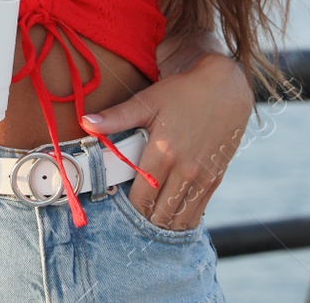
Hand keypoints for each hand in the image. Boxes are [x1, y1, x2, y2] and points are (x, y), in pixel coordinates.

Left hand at [79, 51, 253, 229]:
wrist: (224, 87)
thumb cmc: (182, 93)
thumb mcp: (146, 102)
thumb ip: (116, 118)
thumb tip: (85, 123)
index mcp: (164, 154)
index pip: (141, 198)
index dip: (128, 206)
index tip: (119, 203)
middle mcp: (185, 171)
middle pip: (159, 214)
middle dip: (144, 217)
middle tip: (132, 211)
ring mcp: (203, 178)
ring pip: (180, 219)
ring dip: (163, 222)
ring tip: (150, 215)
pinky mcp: (216, 178)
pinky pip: (198, 212)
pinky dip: (183, 218)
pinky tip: (172, 214)